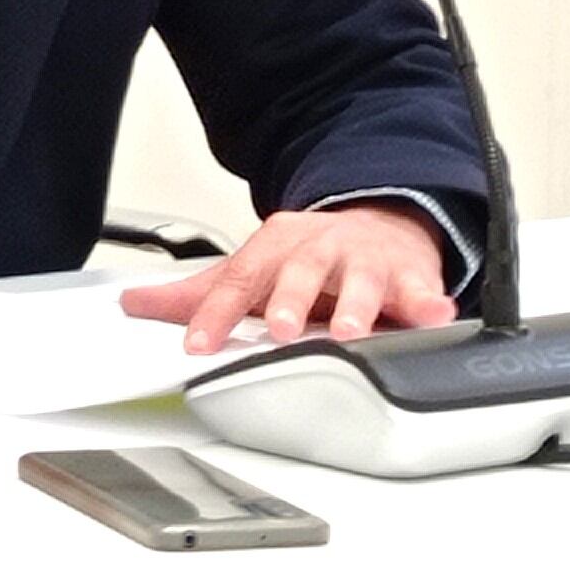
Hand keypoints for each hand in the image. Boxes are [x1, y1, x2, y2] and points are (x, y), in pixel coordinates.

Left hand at [117, 203, 457, 355]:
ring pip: (358, 280)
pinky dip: (428, 303)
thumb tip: (134, 303)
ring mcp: (363, 261)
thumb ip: (198, 294)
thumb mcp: (252, 270)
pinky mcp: (409, 276)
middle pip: (298, 273)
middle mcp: (316, 250)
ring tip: (349, 331)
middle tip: (280, 328)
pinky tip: (435, 314)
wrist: (376, 226)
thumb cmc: (308, 260)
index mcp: (273, 249)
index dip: (215, 313)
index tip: (197, 343)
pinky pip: (420, 290)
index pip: (237, 281)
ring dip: (354, 305)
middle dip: (288, 300)